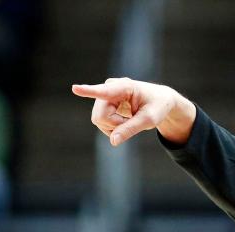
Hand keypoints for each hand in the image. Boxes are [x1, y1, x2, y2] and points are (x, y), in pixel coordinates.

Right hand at [71, 77, 196, 145]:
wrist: (160, 100)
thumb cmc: (157, 107)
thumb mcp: (149, 120)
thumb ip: (131, 129)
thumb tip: (113, 141)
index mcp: (125, 87)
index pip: (104, 91)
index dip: (88, 91)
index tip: (74, 88)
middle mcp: (110, 87)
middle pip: (100, 116)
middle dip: (115, 125)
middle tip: (132, 121)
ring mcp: (104, 95)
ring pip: (99, 120)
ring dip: (115, 126)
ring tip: (130, 118)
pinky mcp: (102, 103)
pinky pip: (100, 122)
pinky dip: (113, 126)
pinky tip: (124, 119)